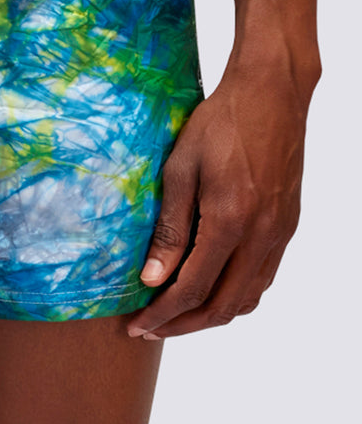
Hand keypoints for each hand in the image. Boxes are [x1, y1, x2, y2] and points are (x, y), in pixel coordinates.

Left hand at [127, 65, 312, 339]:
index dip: (163, 314)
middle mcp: (262, 235)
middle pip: (223, 306)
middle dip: (183, 325)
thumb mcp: (180, 170)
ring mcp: (280, 233)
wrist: (271, 95)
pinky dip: (234, 294)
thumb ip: (170, 230)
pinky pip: (262, 277)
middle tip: (150, 328)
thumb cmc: (219, 123)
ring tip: (175, 313)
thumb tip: (152, 279)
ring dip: (211, 314)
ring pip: (248, 298)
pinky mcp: (287, 226)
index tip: (135, 324)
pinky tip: (209, 287)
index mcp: (231, 221)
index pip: (193, 289)